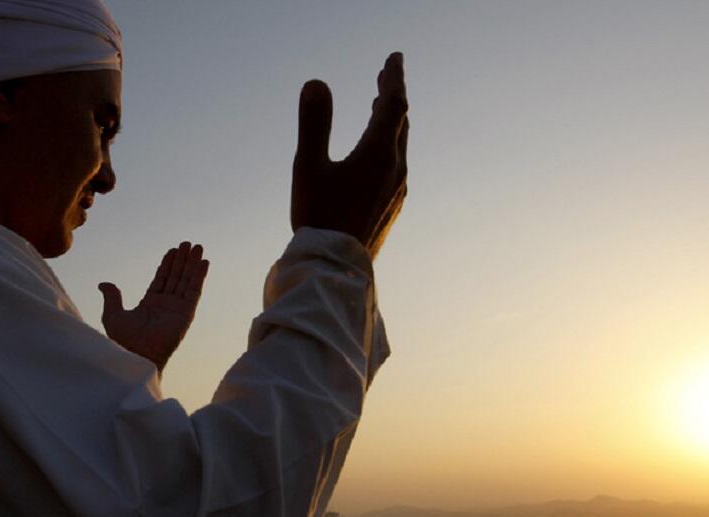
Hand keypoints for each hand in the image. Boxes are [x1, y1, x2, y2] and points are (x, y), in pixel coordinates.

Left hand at [98, 242, 208, 374]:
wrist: (137, 356)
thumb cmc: (124, 342)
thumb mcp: (112, 315)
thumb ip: (112, 298)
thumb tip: (103, 284)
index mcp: (150, 305)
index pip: (161, 279)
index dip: (167, 264)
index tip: (173, 250)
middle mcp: (166, 306)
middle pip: (176, 277)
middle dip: (182, 260)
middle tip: (187, 244)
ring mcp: (177, 309)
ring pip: (186, 281)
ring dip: (192, 264)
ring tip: (197, 247)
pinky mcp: (186, 313)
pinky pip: (194, 291)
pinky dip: (199, 276)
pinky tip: (203, 263)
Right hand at [291, 51, 408, 258]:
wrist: (334, 267)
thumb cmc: (318, 217)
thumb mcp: (308, 166)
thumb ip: (313, 122)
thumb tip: (316, 82)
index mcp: (378, 153)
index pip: (393, 104)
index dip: (394, 77)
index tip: (394, 58)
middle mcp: (395, 169)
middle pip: (400, 122)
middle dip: (392, 94)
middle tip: (386, 74)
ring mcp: (396, 190)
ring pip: (399, 144)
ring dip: (390, 120)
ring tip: (379, 104)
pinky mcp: (391, 207)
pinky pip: (396, 164)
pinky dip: (389, 144)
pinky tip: (377, 154)